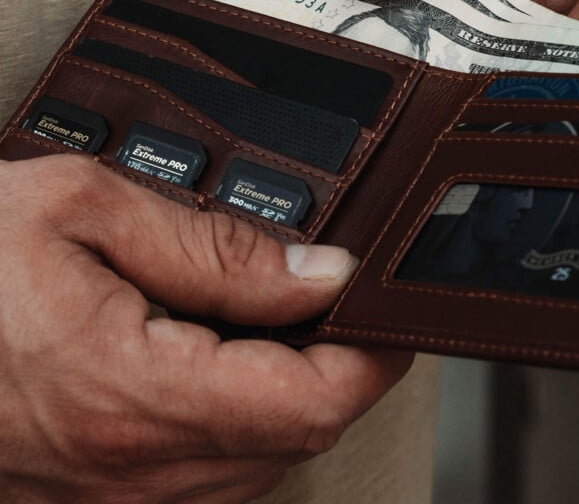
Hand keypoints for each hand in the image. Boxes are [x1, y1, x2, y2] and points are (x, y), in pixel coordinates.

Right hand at [0, 156, 409, 502]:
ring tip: (279, 318)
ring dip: (292, 392)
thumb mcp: (85, 209)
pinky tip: (220, 358)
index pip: (310, 401)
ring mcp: (106, 495)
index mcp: (132, 391)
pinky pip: (205, 473)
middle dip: (337, 367)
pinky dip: (240, 416)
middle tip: (333, 298)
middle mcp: (125, 468)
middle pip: (295, 435)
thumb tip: (316, 273)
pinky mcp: (91, 494)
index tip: (388, 312)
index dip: (370, 356)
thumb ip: (215, 247)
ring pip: (258, 460)